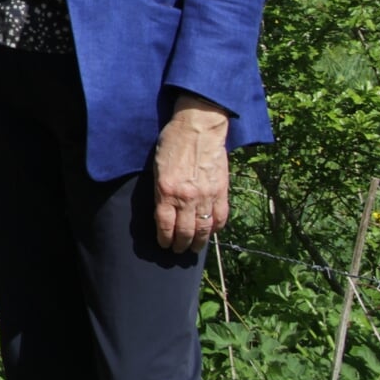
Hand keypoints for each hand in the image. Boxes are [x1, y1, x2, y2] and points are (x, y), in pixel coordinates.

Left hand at [153, 94, 230, 251]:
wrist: (198, 128)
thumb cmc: (172, 142)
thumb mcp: (157, 167)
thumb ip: (161, 190)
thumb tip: (163, 210)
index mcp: (167, 191)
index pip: (165, 225)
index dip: (164, 239)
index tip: (164, 245)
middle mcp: (187, 197)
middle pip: (184, 231)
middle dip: (180, 245)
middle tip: (178, 251)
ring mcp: (206, 196)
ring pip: (204, 228)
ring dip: (198, 242)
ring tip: (194, 248)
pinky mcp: (222, 191)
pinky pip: (221, 217)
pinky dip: (216, 228)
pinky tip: (212, 232)